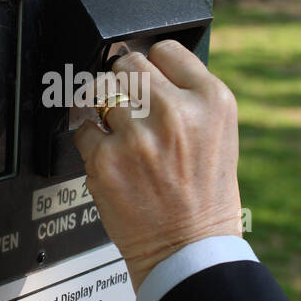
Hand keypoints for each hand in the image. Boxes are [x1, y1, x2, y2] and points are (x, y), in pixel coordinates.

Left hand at [72, 39, 241, 291]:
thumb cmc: (204, 195)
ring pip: (100, 89)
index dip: (154, 66)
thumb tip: (144, 66)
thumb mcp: (217, 133)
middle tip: (132, 110)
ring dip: (103, 107)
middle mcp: (176, 113)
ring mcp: (138, 136)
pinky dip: (91, 141)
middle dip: (125, 83)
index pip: (165, 50)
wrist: (188, 250)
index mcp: (211, 101)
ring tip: (119, 131)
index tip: (149, 82)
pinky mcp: (106, 160)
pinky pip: (82, 129)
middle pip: (129, 65)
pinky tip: (112, 157)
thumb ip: (189, 96)